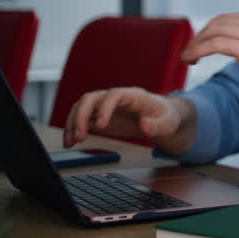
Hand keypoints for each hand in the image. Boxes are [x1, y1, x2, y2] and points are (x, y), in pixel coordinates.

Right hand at [64, 87, 181, 147]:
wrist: (163, 118)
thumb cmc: (167, 117)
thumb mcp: (169, 123)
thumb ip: (158, 125)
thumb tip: (144, 125)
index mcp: (135, 96)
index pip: (115, 95)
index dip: (105, 108)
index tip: (100, 126)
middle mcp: (117, 98)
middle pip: (92, 98)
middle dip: (81, 115)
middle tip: (80, 137)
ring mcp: (107, 106)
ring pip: (82, 107)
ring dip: (73, 122)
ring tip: (70, 142)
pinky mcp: (100, 115)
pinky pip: (82, 118)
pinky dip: (73, 129)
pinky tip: (69, 142)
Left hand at [181, 11, 238, 104]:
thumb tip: (238, 47)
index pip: (226, 18)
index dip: (208, 30)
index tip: (200, 44)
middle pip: (216, 22)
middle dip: (199, 36)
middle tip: (190, 52)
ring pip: (211, 32)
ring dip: (194, 45)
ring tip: (187, 58)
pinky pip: (213, 45)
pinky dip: (197, 51)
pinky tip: (191, 60)